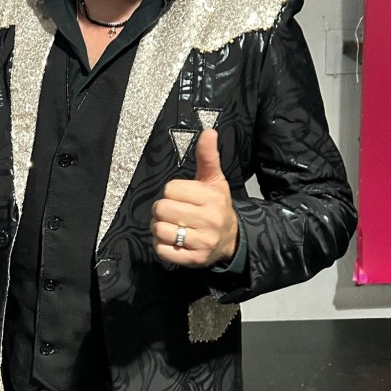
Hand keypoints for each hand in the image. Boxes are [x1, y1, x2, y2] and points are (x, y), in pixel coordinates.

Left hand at [151, 129, 238, 267]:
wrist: (231, 239)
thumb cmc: (216, 206)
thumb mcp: (214, 180)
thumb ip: (208, 156)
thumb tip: (209, 131)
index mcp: (211, 198)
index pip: (171, 189)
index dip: (172, 192)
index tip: (182, 197)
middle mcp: (209, 220)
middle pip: (162, 209)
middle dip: (162, 209)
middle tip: (172, 211)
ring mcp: (202, 242)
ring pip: (160, 230)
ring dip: (159, 227)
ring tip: (171, 225)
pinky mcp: (193, 259)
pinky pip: (162, 250)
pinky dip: (161, 245)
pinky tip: (173, 240)